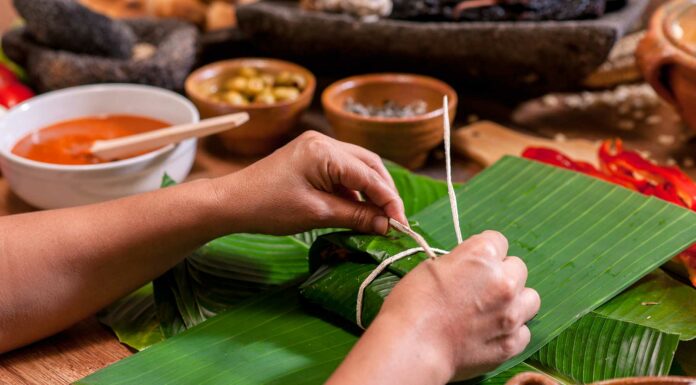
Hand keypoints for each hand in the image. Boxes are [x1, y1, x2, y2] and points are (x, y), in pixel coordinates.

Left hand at [212, 131, 406, 234]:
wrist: (231, 202)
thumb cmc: (269, 207)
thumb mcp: (317, 214)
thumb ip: (356, 215)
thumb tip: (388, 224)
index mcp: (325, 151)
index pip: (369, 176)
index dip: (389, 201)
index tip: (401, 224)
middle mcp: (324, 141)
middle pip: (369, 164)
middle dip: (384, 192)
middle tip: (395, 219)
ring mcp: (316, 146)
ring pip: (357, 166)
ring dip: (370, 190)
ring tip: (380, 217)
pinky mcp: (310, 156)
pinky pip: (342, 170)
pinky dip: (353, 189)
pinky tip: (358, 208)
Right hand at [376, 231, 540, 381]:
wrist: (412, 347)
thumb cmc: (411, 304)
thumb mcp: (431, 268)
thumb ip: (460, 264)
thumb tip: (469, 270)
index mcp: (482, 255)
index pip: (498, 241)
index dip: (484, 253)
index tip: (474, 265)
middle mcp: (504, 280)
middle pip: (518, 268)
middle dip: (502, 275)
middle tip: (481, 290)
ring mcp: (511, 313)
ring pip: (531, 299)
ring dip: (515, 302)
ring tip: (493, 311)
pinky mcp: (512, 343)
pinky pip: (524, 332)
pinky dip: (510, 332)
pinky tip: (490, 334)